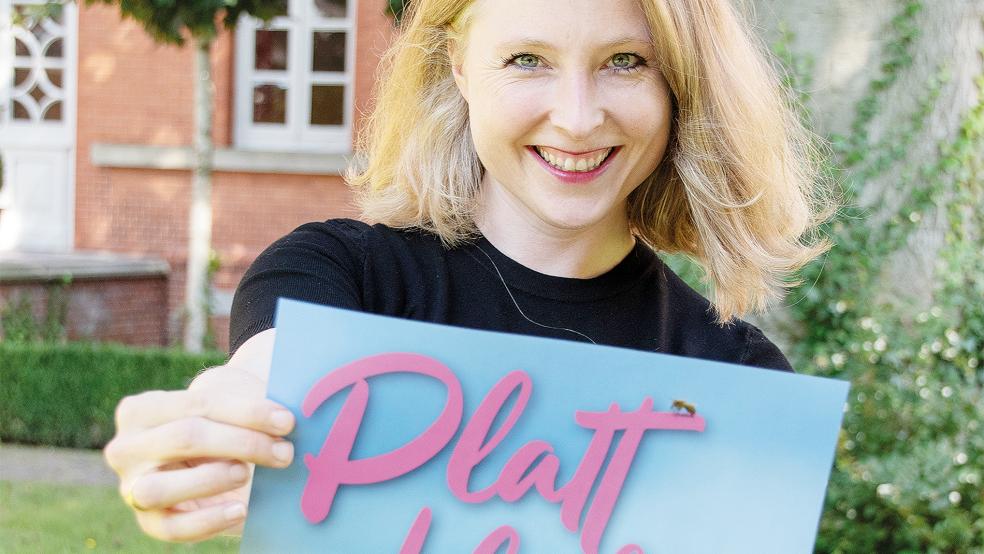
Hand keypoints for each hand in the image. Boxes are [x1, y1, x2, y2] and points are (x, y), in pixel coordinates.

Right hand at [104, 362, 294, 542]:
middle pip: (185, 438)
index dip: (247, 412)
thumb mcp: (227, 408)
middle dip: (242, 443)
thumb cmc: (220, 423)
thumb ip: (247, 409)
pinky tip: (240, 510)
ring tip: (246, 474)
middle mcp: (127, 448)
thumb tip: (285, 420)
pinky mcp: (148, 521)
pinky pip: (172, 528)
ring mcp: (131, 487)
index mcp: (140, 410)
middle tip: (284, 451)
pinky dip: (208, 521)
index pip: (199, 404)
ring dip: (211, 479)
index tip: (287, 421)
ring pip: (162, 486)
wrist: (207, 455)